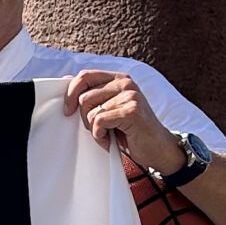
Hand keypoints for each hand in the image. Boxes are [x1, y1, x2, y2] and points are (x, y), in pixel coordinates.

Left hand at [63, 69, 184, 172]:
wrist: (159, 148)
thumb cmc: (132, 130)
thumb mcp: (111, 108)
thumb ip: (94, 94)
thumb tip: (66, 79)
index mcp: (119, 79)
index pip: (85, 76)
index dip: (70, 93)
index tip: (67, 110)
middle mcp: (125, 83)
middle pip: (84, 97)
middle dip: (84, 118)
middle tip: (97, 129)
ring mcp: (130, 96)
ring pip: (91, 111)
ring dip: (94, 129)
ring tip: (107, 135)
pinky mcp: (131, 111)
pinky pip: (99, 122)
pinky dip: (100, 135)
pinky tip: (110, 140)